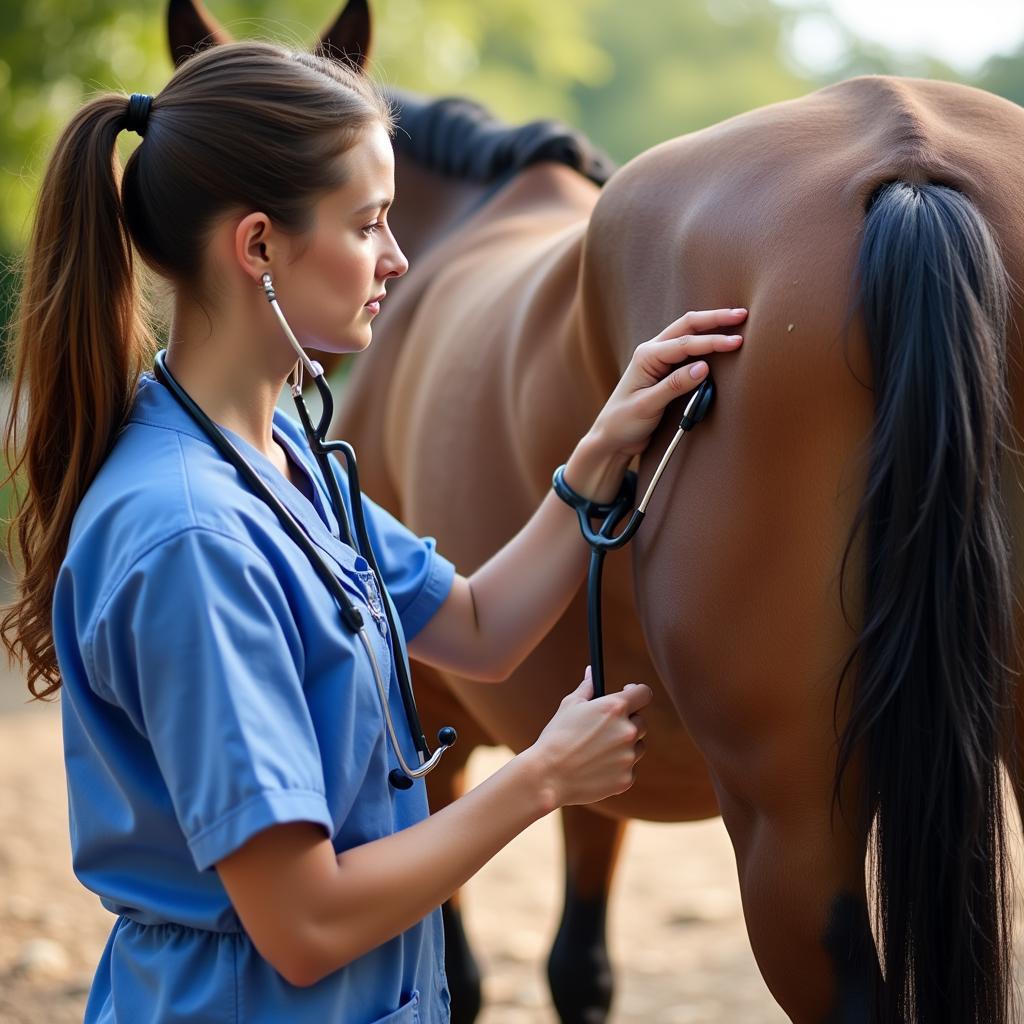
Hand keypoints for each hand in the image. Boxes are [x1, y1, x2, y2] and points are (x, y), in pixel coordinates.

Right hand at [527, 667, 650, 808]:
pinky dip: (617, 767)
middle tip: (607, 727)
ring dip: (625, 745)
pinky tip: (595, 767)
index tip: (628, 695)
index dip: (637, 693)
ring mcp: (629, 757)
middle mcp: (627, 731)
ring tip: (597, 750)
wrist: (548, 776)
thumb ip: (587, 687)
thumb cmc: (556, 737)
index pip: (644, 693)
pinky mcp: (627, 779)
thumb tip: (591, 672)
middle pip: (642, 721)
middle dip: (628, 721)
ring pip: (637, 746)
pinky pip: (629, 768)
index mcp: (615, 708)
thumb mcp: (569, 706)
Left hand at [564, 308, 745, 501]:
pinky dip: (705, 341)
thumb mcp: (647, 406)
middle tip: (742, 315)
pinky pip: (687, 349)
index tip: (736, 343)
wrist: (611, 436)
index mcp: (646, 356)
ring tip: (736, 320)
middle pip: (687, 326)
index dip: (712, 342)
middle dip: (715, 319)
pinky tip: (720, 338)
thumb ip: (674, 385)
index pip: (684, 344)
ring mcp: (659, 360)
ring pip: (688, 333)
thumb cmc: (623, 421)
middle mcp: (652, 351)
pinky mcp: (665, 371)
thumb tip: (703, 367)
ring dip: (711, 326)